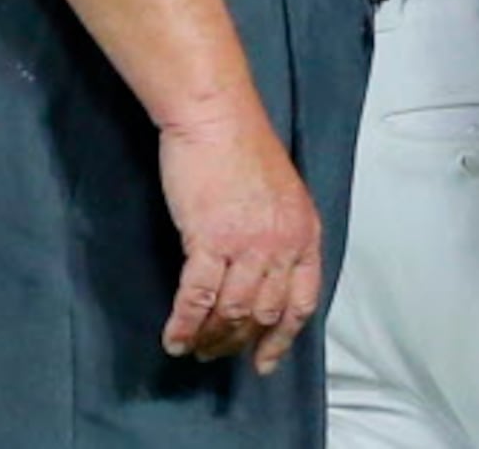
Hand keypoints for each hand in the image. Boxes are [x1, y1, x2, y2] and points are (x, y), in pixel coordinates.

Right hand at [158, 104, 323, 373]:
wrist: (217, 118)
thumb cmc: (244, 151)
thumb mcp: (282, 196)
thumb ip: (280, 236)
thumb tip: (265, 277)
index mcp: (305, 233)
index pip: (302, 301)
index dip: (282, 337)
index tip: (264, 361)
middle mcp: (283, 244)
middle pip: (264, 313)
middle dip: (238, 342)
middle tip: (215, 354)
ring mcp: (248, 244)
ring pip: (231, 312)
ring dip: (210, 338)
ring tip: (192, 348)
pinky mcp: (210, 239)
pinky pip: (198, 297)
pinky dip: (184, 323)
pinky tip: (173, 337)